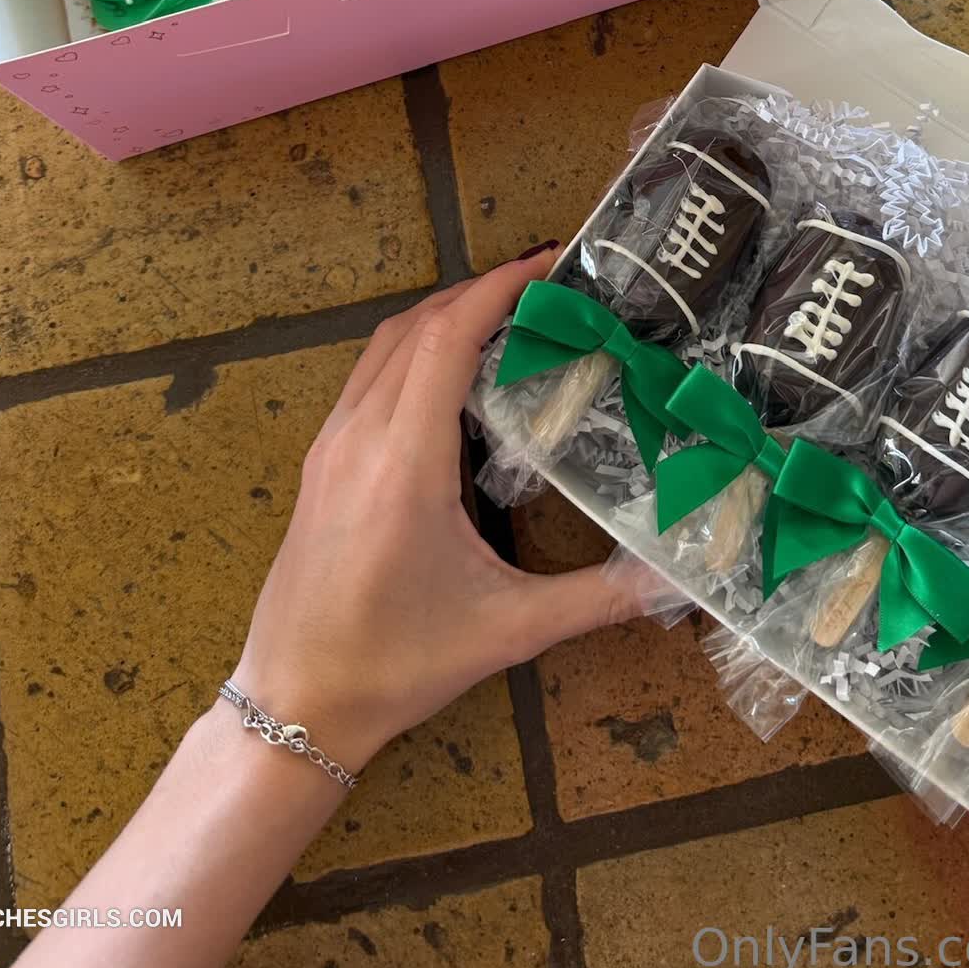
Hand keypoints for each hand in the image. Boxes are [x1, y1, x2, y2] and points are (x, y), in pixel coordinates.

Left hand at [230, 250, 655, 772]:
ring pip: (384, 346)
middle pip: (417, 326)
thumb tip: (677, 581)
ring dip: (441, 315)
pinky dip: (411, 349)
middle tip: (543, 285)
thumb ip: (596, 599)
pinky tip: (449, 374)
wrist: (291, 704)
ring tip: (503, 314)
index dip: (498, 287)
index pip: (448, 337)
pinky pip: (367, 376)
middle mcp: (359, 436)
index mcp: (404, 461)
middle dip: (479, 291)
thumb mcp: (507, 631)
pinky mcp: (319, 463)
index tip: (548, 262)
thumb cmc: (395, 666)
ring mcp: (330, 446)